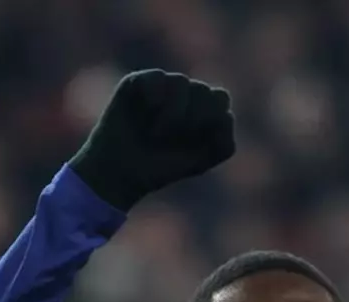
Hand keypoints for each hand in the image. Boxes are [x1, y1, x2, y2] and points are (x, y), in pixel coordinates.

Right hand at [69, 69, 235, 211]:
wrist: (123, 173)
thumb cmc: (162, 167)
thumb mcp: (202, 161)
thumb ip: (225, 142)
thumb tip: (226, 115)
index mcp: (203, 108)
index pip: (220, 99)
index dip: (210, 123)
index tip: (193, 145)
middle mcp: (184, 93)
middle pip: (204, 91)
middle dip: (192, 122)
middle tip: (172, 140)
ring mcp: (162, 85)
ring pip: (182, 83)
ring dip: (172, 116)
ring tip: (156, 133)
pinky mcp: (138, 81)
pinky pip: (158, 80)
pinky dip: (153, 103)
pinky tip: (141, 117)